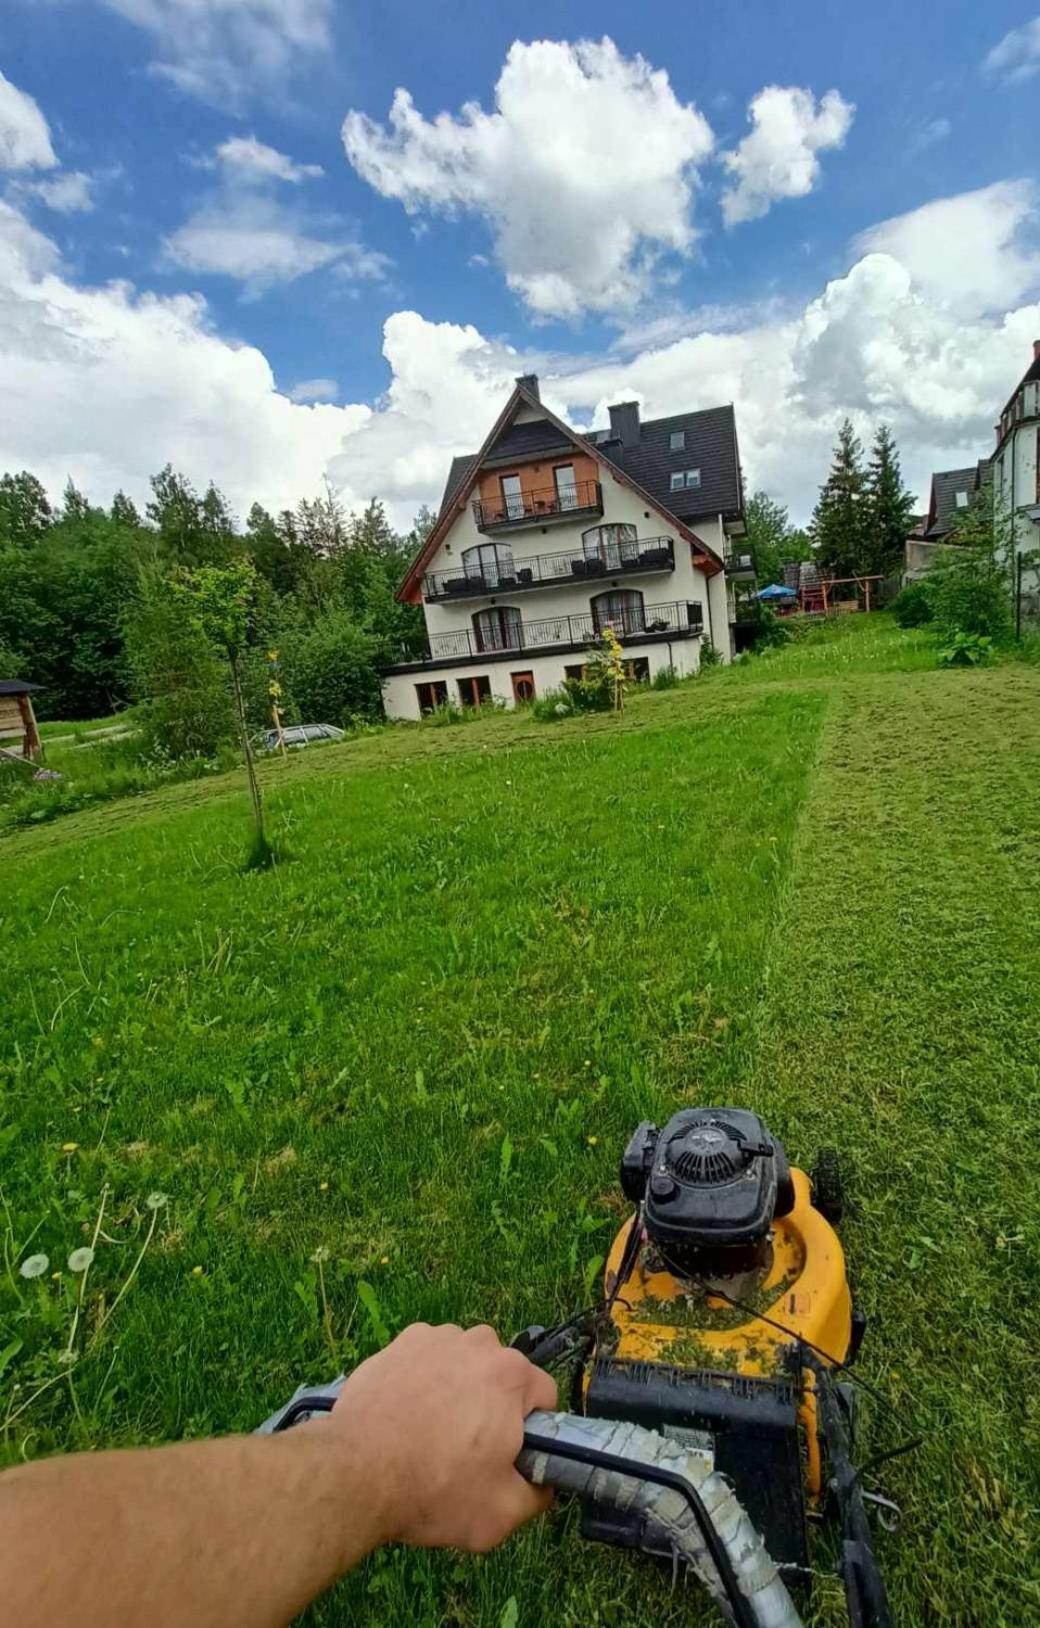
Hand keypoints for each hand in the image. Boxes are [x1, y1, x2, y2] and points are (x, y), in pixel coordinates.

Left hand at [324, 1322, 556, 1552]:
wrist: (354, 1473)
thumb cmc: (432, 1489)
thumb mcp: (502, 1513)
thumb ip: (539, 1494)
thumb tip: (543, 1481)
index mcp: (511, 1375)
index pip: (544, 1397)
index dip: (532, 1432)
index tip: (509, 1456)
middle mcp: (477, 1344)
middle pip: (502, 1377)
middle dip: (493, 1408)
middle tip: (467, 1451)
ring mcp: (434, 1338)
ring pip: (463, 1365)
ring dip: (457, 1391)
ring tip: (430, 1435)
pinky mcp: (399, 1344)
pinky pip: (426, 1361)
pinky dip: (422, 1382)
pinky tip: (406, 1417)